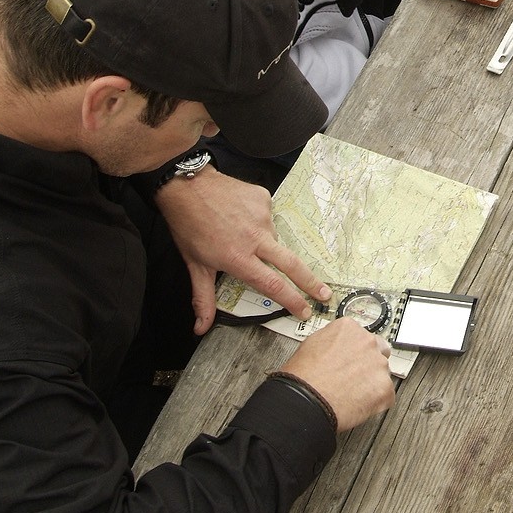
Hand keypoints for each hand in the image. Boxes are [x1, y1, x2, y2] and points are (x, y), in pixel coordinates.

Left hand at [155, 167, 330, 334]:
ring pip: (274, 239)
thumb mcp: (195, 266)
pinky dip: (259, 222)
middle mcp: (255, 238)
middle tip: (325, 294)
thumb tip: (201, 328)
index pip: (273, 285)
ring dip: (265, 244)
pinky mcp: (265, 199)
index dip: (292, 300)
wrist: (187, 185)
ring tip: (241, 235)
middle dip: (311, 282)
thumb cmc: (188, 227)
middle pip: (292, 265)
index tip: (305, 310)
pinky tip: (242, 217)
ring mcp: (263, 217)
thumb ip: (203, 299)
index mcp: (238, 258)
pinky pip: (269, 217)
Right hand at [280, 316, 395, 430]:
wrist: (304, 401)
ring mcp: (379, 365)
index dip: (355, 352)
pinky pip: (386, 395)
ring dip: (372, 383)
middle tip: (353, 378)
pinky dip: (375, 401)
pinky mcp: (385, 388)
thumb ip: (332, 341)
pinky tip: (358, 404)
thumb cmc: (302, 377)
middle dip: (368, 364)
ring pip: (382, 374)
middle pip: (378, 352)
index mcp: (349, 329)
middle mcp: (368, 343)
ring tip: (352, 394)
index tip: (352, 360)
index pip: (362, 336)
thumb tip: (336, 346)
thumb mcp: (310, 344)